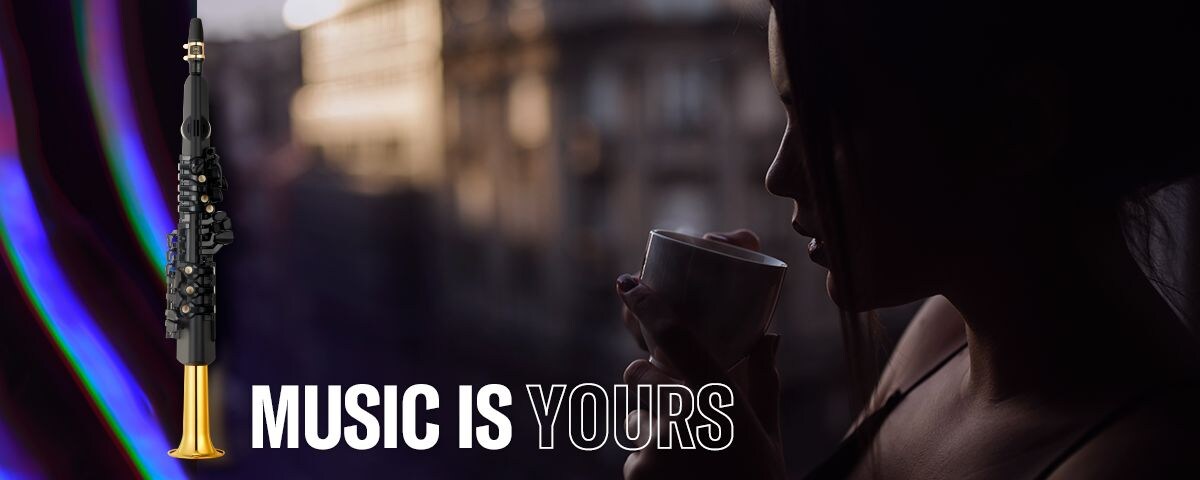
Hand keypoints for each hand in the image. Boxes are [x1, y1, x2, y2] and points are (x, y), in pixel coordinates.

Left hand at [615, 229, 784, 478]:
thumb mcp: (768, 431)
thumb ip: (762, 380)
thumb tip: (769, 335)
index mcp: (723, 398)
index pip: (676, 337)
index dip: (647, 304)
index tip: (626, 283)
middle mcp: (687, 415)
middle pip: (639, 373)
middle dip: (650, 382)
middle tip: (679, 409)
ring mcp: (658, 445)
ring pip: (635, 415)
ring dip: (652, 427)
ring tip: (689, 459)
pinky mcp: (637, 471)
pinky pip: (634, 450)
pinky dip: (650, 461)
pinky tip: (679, 478)